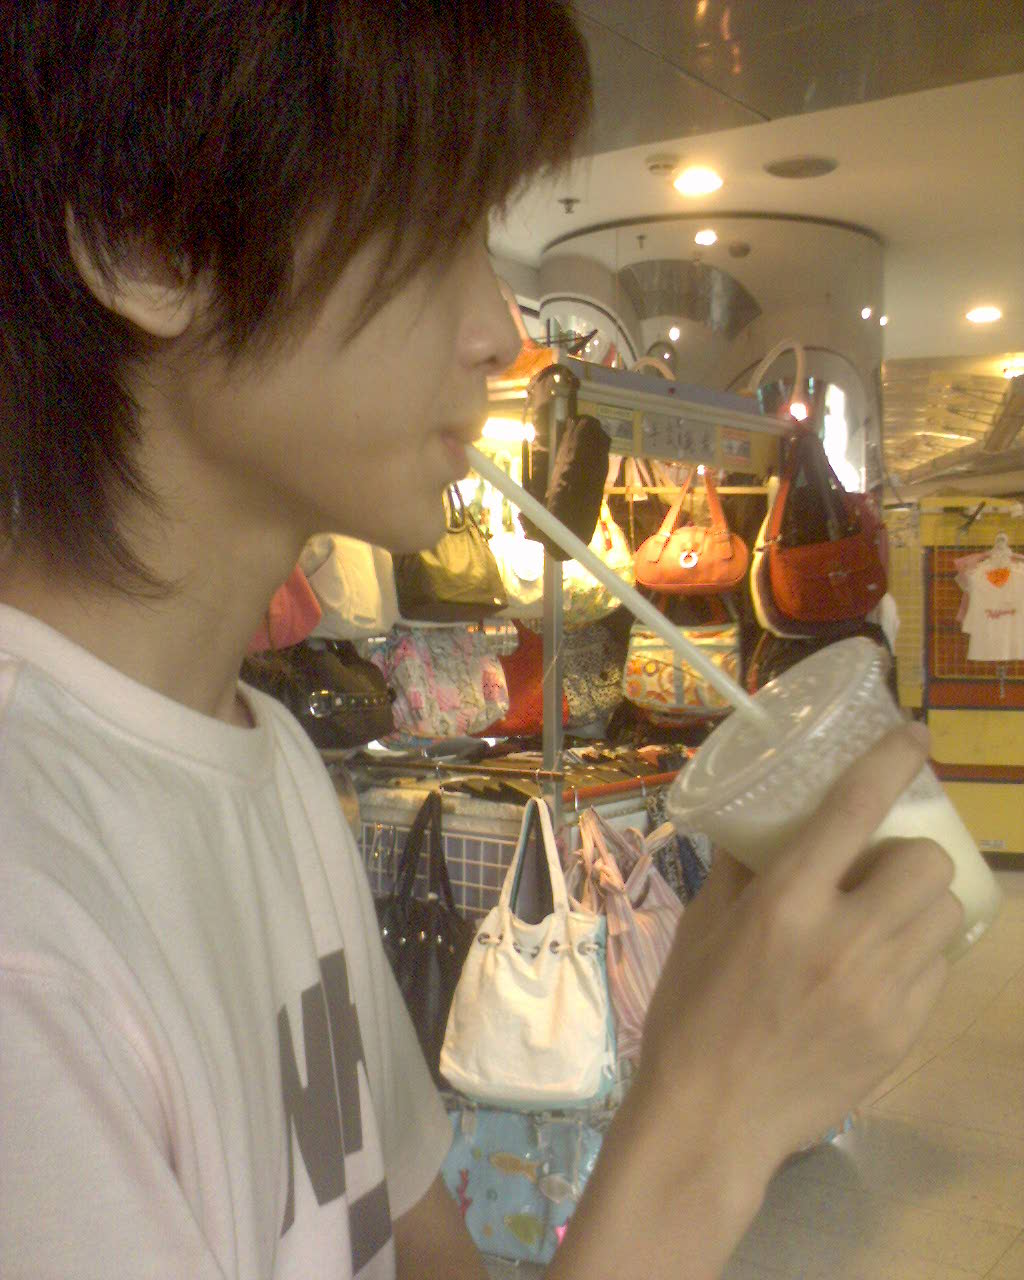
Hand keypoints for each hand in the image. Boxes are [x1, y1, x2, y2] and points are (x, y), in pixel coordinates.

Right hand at [637, 724, 963, 1178]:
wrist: (712, 1120)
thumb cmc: (692, 1013)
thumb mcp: (702, 925)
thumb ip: (742, 868)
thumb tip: (766, 822)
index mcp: (784, 903)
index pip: (855, 808)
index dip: (893, 760)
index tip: (915, 735)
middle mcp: (843, 939)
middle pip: (926, 863)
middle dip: (909, 852)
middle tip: (876, 867)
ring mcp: (882, 991)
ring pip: (947, 915)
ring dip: (920, 902)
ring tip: (884, 916)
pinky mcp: (902, 1034)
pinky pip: (939, 970)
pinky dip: (917, 955)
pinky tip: (880, 969)